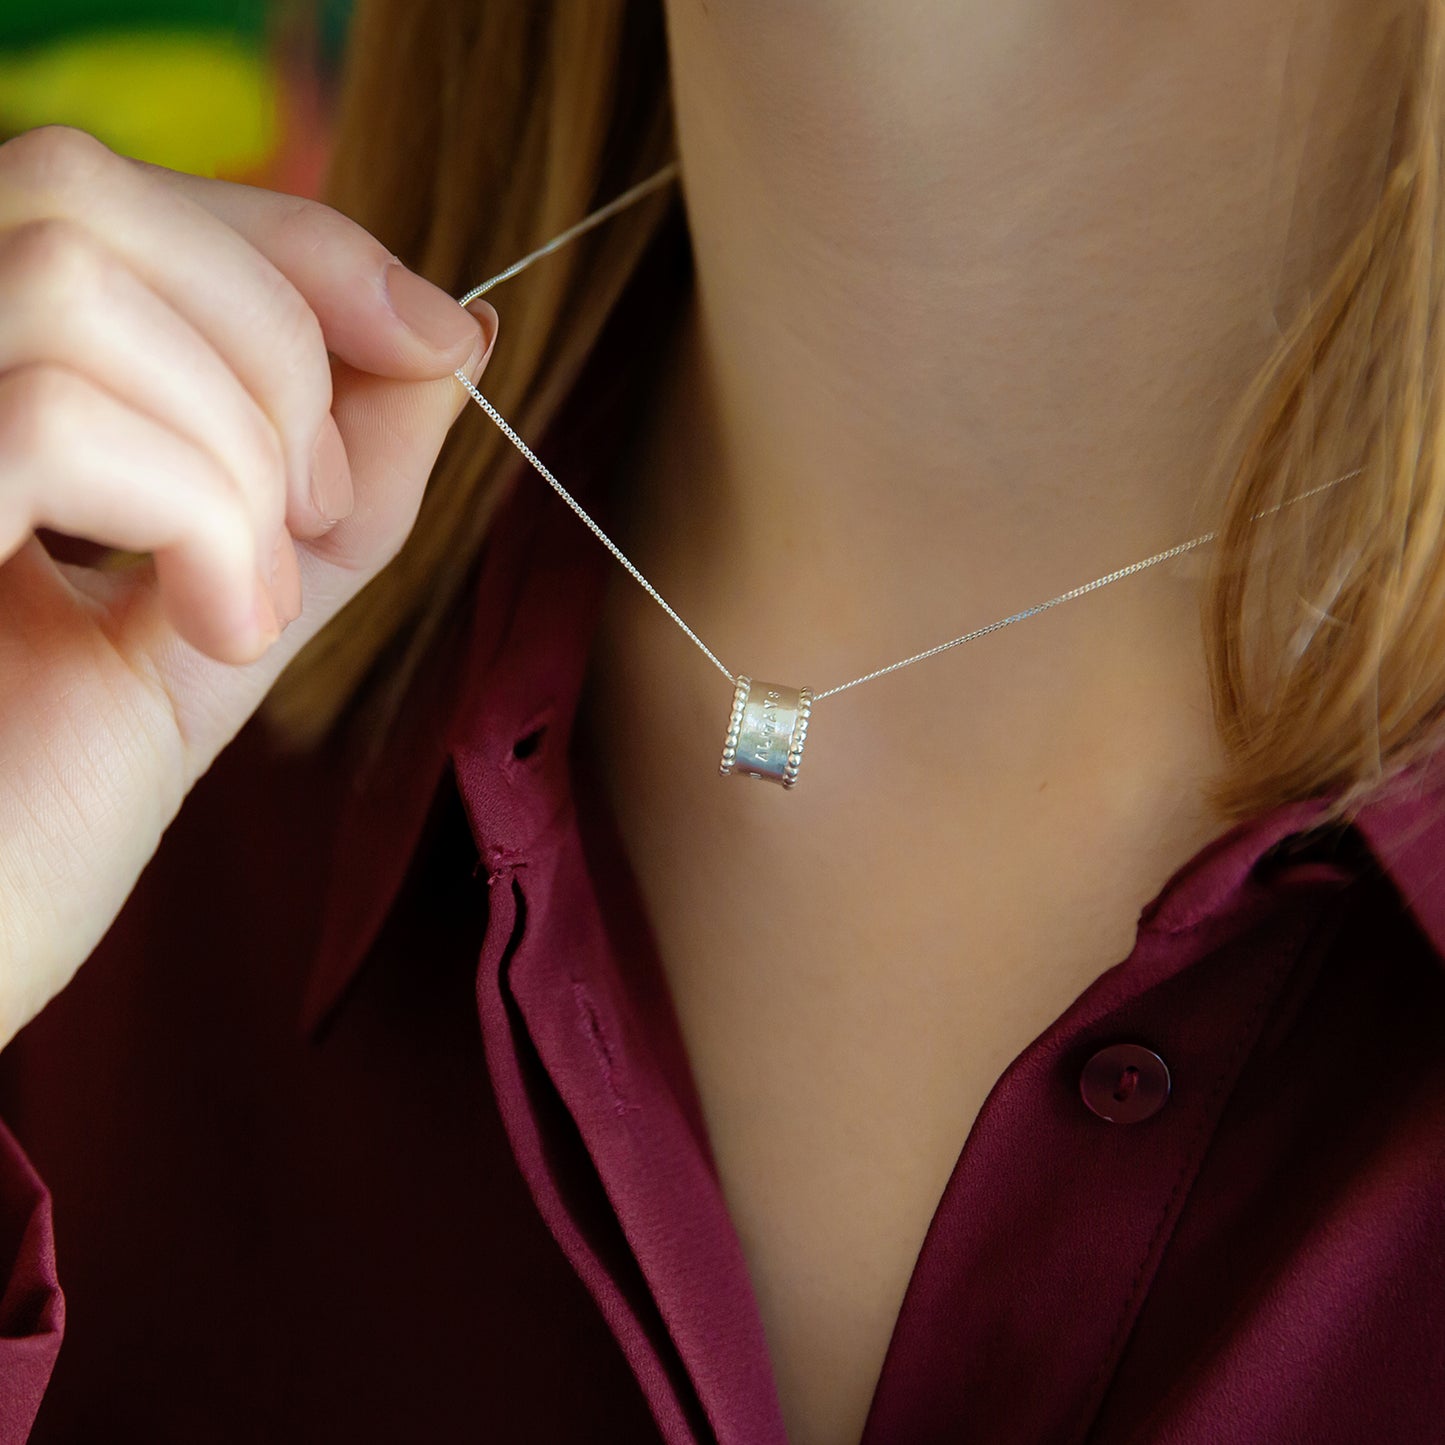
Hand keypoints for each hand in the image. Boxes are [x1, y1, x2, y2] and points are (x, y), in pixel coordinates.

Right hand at [0, 125, 498, 1049]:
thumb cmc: (29, 821)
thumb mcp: (219, 616)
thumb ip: (326, 483)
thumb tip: (453, 337)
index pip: (107, 191)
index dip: (294, 239)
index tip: (443, 334)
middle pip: (85, 185)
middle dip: (275, 342)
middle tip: (310, 515)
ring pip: (75, 273)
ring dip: (234, 445)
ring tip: (243, 602)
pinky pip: (56, 409)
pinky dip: (199, 515)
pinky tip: (213, 632)